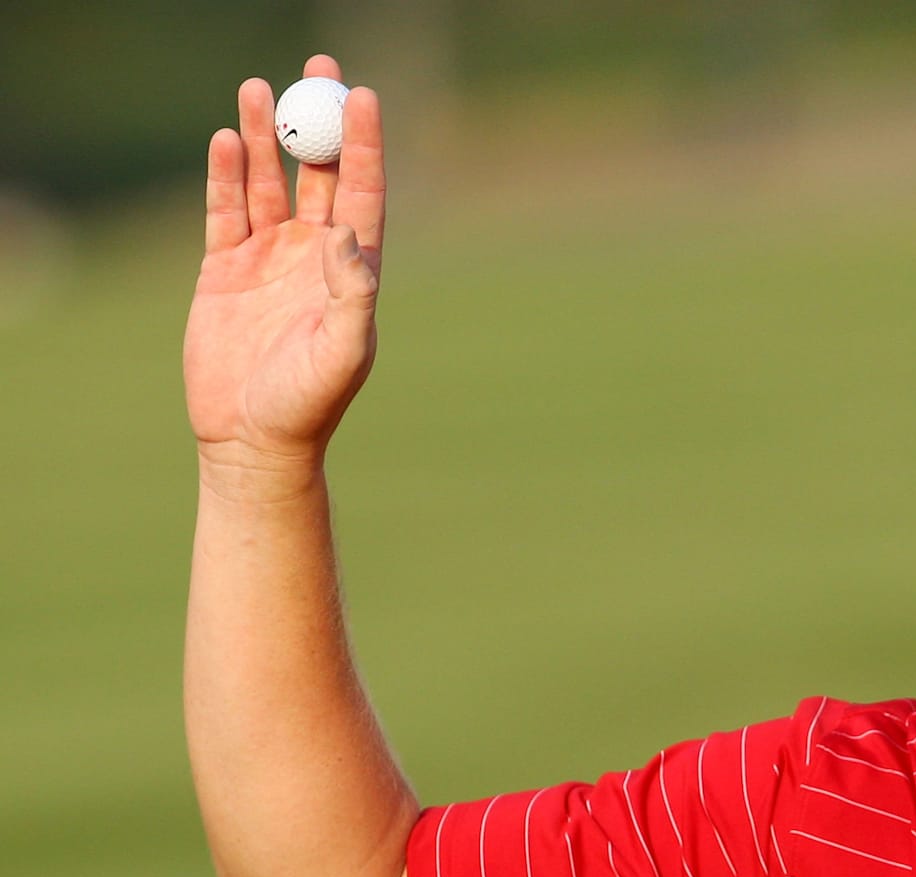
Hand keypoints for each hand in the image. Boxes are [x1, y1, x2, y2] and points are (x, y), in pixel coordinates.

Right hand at [184, 54, 384, 481]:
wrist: (253, 439)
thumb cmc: (310, 402)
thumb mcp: (345, 350)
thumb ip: (353, 291)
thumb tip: (347, 233)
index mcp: (352, 269)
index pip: (362, 191)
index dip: (364, 144)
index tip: (364, 96)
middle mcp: (314, 255)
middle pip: (318, 173)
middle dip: (317, 122)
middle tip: (317, 69)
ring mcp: (269, 259)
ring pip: (268, 182)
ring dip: (263, 137)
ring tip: (258, 88)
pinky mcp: (224, 271)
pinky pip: (225, 210)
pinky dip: (225, 175)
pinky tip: (222, 140)